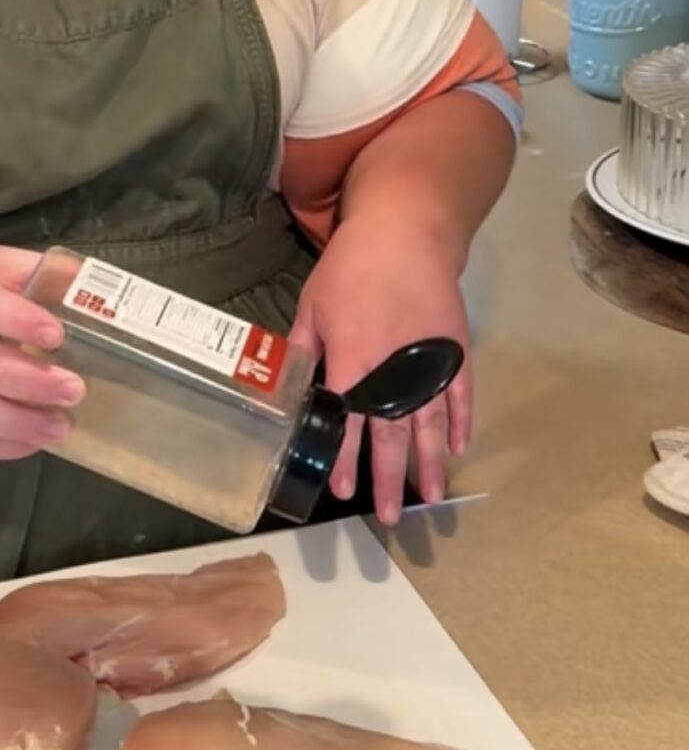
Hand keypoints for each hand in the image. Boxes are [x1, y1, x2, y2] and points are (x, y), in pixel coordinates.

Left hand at [289, 218, 470, 526]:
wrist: (405, 232)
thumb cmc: (350, 267)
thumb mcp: (312, 305)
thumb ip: (303, 349)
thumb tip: (288, 387)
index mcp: (354, 363)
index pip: (348, 425)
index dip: (345, 461)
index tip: (342, 491)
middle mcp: (393, 372)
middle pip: (393, 437)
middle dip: (389, 480)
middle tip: (389, 517)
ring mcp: (429, 363)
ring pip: (431, 426)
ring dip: (430, 465)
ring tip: (432, 499)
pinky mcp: (455, 350)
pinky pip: (460, 395)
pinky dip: (461, 422)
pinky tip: (460, 447)